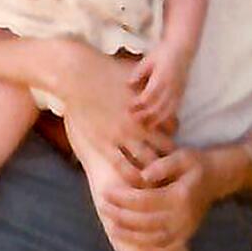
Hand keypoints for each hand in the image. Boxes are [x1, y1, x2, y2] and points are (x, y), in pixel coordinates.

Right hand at [57, 45, 173, 178]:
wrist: (79, 75)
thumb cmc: (105, 71)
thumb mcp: (134, 76)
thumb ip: (147, 85)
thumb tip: (157, 85)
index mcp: (149, 107)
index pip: (172, 126)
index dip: (171, 133)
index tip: (166, 139)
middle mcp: (140, 123)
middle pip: (166, 147)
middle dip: (168, 155)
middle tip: (165, 163)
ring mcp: (122, 135)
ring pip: (148, 160)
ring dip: (152, 169)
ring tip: (152, 176)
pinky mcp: (104, 144)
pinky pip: (123, 166)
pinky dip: (132, 175)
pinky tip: (134, 179)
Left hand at [99, 146, 215, 250]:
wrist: (216, 178)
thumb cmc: (194, 164)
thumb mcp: (181, 156)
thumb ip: (162, 164)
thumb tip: (143, 176)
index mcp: (180, 195)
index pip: (144, 200)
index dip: (122, 198)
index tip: (106, 192)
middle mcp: (183, 216)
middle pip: (145, 222)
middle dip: (121, 216)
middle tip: (103, 207)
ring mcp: (185, 229)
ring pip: (152, 239)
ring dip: (130, 236)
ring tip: (112, 227)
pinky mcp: (186, 235)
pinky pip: (164, 248)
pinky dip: (147, 248)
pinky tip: (132, 241)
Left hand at [129, 44, 190, 130]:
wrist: (182, 49)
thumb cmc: (163, 53)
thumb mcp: (148, 60)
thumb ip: (139, 72)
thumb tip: (129, 85)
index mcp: (162, 77)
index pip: (149, 96)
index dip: (138, 104)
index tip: (129, 107)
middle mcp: (171, 86)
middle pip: (158, 107)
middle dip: (145, 115)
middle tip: (134, 119)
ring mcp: (178, 91)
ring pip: (167, 111)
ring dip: (156, 120)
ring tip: (146, 126)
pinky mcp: (181, 94)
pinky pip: (174, 109)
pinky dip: (166, 117)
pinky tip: (158, 121)